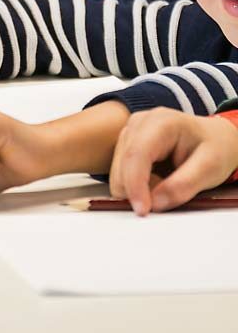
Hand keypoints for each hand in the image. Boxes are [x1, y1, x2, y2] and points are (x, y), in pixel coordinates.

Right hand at [109, 109, 237, 214]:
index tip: (143, 211)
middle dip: (142, 191)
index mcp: (160, 122)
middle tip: (172, 191)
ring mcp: (129, 133)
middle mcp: (139, 123)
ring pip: (118, 175)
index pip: (136, 155)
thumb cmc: (215, 148)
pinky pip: (121, 176)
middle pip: (122, 168)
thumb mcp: (210, 168)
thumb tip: (155, 202)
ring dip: (140, 189)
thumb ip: (183, 186)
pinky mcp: (125, 146)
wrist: (215, 139)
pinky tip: (158, 179)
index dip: (135, 185)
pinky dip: (138, 186)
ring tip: (167, 181)